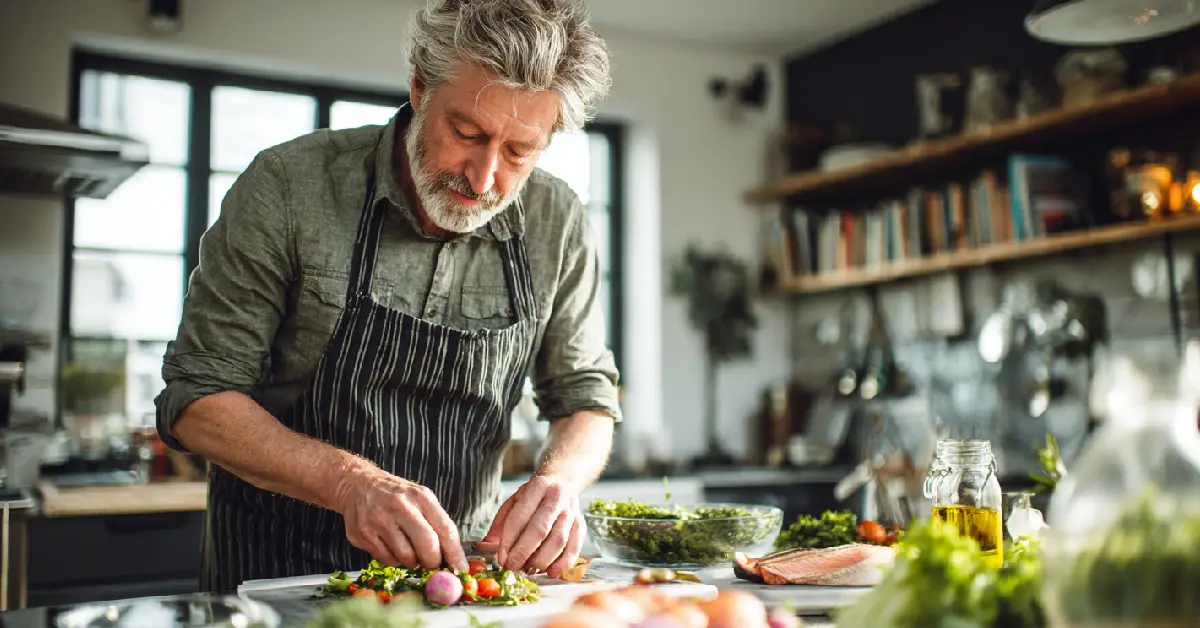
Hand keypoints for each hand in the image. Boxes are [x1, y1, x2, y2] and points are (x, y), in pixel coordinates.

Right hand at [334, 467, 467, 571]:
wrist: (357, 486)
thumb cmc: (396, 496)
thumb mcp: (419, 498)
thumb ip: (436, 523)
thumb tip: (452, 556)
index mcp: (421, 497)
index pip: (446, 529)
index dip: (455, 553)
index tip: (461, 569)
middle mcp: (401, 507)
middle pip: (427, 546)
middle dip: (433, 562)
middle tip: (432, 564)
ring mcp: (380, 521)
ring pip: (406, 557)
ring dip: (412, 561)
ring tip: (409, 550)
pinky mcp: (363, 534)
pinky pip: (387, 560)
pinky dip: (394, 560)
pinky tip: (391, 547)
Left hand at [486, 474, 583, 578]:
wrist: (564, 480)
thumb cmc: (535, 494)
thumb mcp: (514, 500)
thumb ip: (501, 521)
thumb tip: (488, 544)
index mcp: (537, 487)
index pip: (520, 517)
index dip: (509, 540)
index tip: (501, 558)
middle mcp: (556, 498)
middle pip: (540, 530)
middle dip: (523, 553)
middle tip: (511, 568)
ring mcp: (571, 512)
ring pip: (558, 541)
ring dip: (541, 560)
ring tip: (527, 569)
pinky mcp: (581, 525)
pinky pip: (574, 547)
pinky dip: (563, 564)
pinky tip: (551, 573)